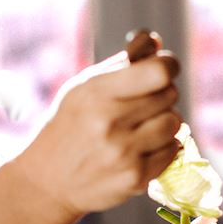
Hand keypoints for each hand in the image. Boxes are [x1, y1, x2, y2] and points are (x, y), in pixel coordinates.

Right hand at [12, 37, 182, 216]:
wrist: (47, 182)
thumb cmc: (68, 127)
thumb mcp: (82, 89)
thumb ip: (120, 64)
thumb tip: (155, 41)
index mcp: (96, 93)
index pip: (158, 72)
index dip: (168, 65)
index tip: (165, 68)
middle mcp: (110, 123)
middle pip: (169, 95)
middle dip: (161, 95)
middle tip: (142, 103)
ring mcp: (124, 154)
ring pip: (175, 123)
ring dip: (164, 122)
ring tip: (143, 126)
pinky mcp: (135, 179)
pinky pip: (173, 151)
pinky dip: (164, 147)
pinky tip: (142, 147)